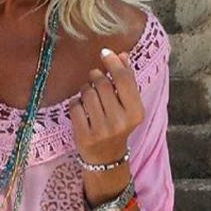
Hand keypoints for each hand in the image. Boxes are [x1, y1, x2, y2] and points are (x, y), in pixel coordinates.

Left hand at [68, 48, 144, 164]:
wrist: (106, 158)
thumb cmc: (117, 125)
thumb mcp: (128, 106)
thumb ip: (127, 81)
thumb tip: (122, 55)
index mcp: (136, 112)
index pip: (123, 79)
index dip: (112, 62)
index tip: (104, 52)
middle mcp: (120, 121)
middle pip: (102, 83)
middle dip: (96, 77)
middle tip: (94, 80)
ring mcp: (102, 130)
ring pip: (87, 93)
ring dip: (85, 89)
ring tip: (88, 97)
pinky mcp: (84, 135)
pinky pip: (75, 106)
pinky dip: (75, 103)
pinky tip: (81, 109)